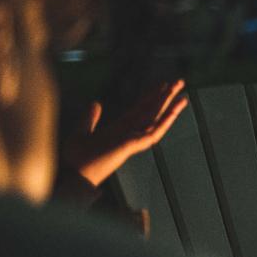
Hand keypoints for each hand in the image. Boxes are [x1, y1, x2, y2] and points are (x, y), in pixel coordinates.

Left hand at [64, 79, 188, 186]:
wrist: (73, 174)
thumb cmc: (77, 159)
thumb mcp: (82, 132)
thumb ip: (90, 118)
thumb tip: (96, 104)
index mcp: (119, 129)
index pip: (139, 109)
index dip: (151, 96)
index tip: (162, 85)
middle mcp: (129, 133)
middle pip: (152, 111)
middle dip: (165, 97)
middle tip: (179, 82)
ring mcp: (133, 140)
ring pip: (156, 120)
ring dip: (170, 107)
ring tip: (182, 94)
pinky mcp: (133, 145)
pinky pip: (153, 132)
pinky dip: (165, 122)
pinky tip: (173, 112)